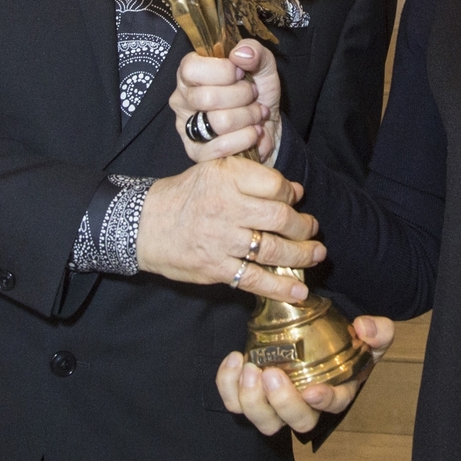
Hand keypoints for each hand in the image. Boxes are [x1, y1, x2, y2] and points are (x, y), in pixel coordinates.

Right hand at [137, 156, 321, 302]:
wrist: (144, 225)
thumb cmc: (184, 196)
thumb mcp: (213, 170)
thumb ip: (251, 176)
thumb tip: (293, 190)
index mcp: (227, 178)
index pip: (275, 185)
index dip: (292, 193)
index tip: (297, 199)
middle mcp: (226, 207)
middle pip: (280, 218)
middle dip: (303, 226)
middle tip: (312, 229)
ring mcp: (222, 240)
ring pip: (273, 249)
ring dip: (301, 254)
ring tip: (316, 254)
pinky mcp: (216, 268)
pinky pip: (255, 279)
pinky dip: (280, 287)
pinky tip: (300, 291)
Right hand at [171, 39, 282, 164]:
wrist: (268, 127)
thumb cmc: (258, 93)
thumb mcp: (262, 65)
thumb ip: (254, 51)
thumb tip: (241, 54)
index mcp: (190, 73)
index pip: (191, 68)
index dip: (222, 71)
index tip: (241, 73)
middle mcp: (182, 100)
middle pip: (207, 97)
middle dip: (242, 95)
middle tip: (253, 95)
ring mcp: (187, 128)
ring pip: (219, 122)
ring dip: (248, 117)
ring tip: (256, 114)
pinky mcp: (197, 153)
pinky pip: (223, 146)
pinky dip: (247, 137)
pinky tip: (253, 132)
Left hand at [215, 316, 394, 434]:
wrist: (316, 330)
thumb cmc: (345, 339)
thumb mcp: (371, 333)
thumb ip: (377, 330)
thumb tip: (363, 327)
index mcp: (337, 393)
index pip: (333, 406)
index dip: (323, 402)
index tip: (312, 390)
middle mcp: (305, 405)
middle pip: (294, 421)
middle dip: (281, 403)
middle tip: (271, 374)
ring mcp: (275, 403)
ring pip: (262, 419)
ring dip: (252, 400)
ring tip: (248, 368)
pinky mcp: (251, 393)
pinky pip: (235, 401)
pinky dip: (228, 385)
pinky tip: (234, 359)